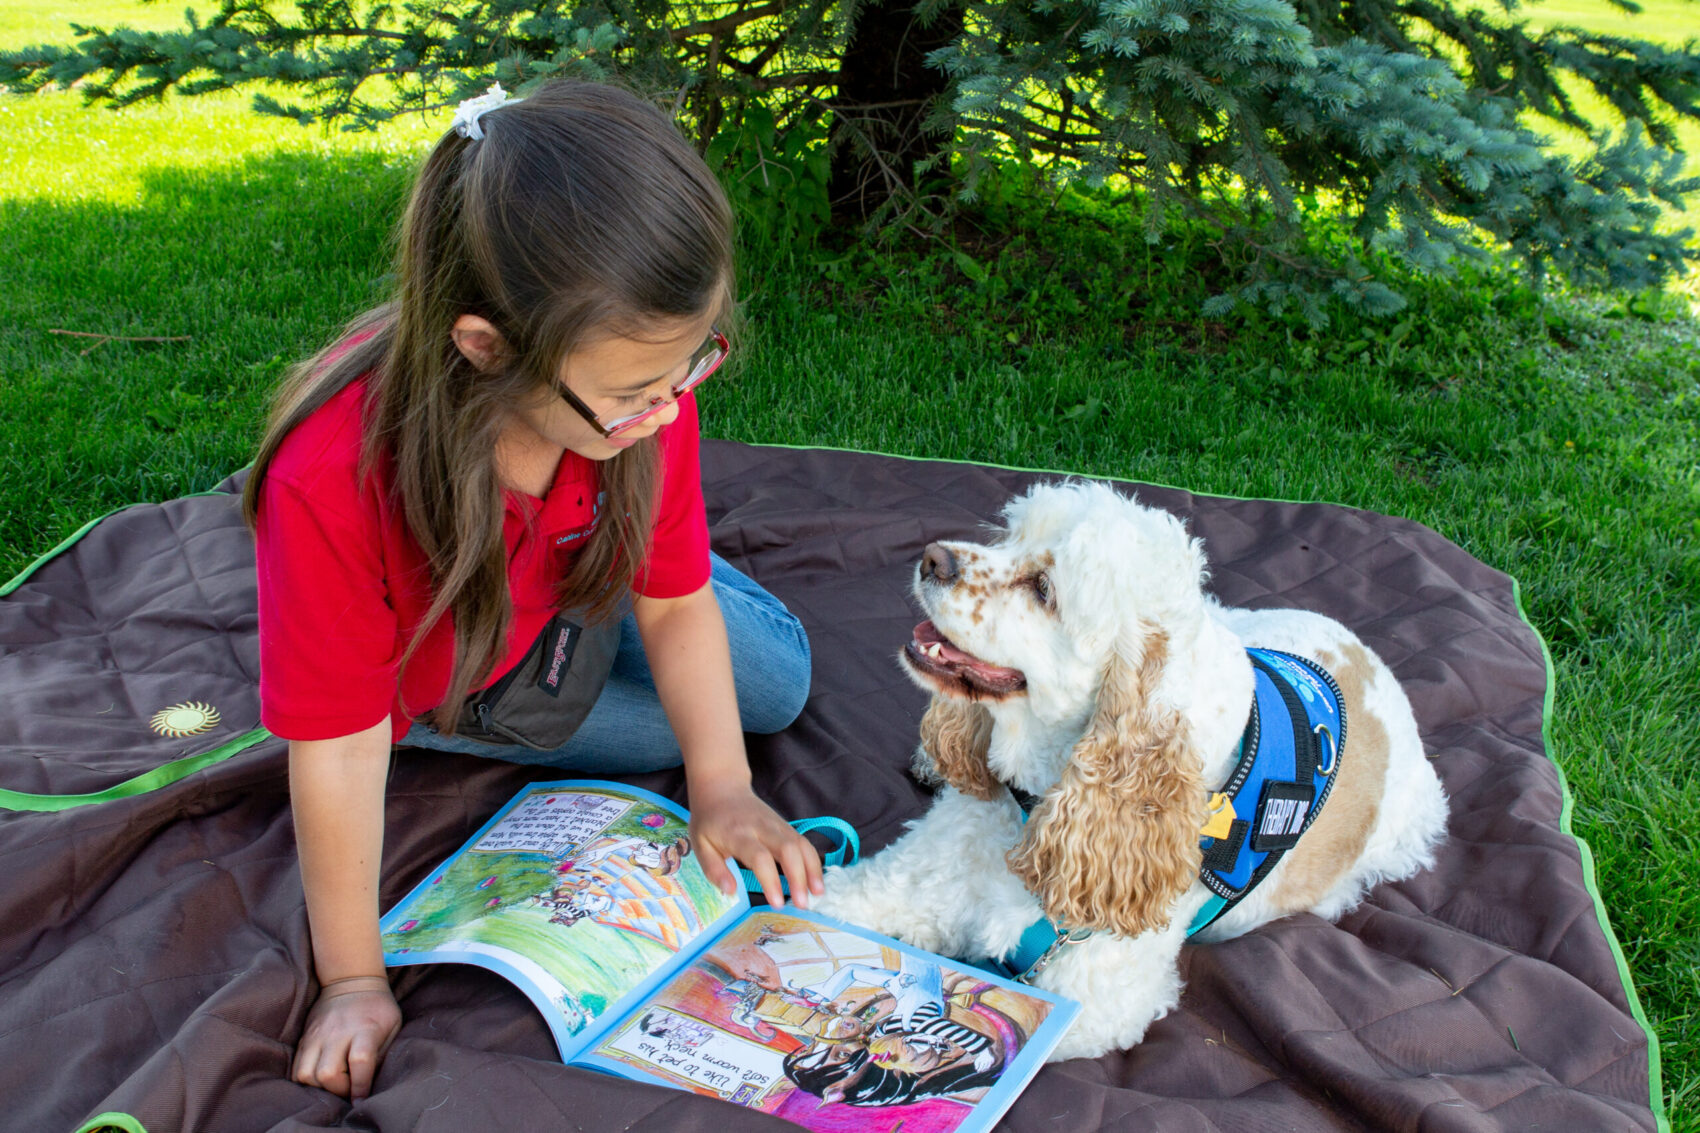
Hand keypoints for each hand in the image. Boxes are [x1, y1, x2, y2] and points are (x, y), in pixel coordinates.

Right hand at [292, 975, 401, 1100]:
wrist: (350, 980)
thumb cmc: (377, 1007)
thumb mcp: (393, 1025)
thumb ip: (382, 1054)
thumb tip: (370, 1084)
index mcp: (365, 1028)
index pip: (360, 1062)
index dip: (360, 1086)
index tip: (360, 1101)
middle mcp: (337, 1032)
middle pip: (328, 1073)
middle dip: (338, 1090)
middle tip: (349, 1086)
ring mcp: (317, 1035)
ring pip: (306, 1074)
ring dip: (320, 1086)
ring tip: (335, 1081)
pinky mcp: (304, 1038)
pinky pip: (296, 1068)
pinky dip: (307, 1079)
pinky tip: (321, 1076)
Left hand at [689, 783, 823, 909]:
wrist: (722, 788)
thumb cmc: (710, 820)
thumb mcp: (700, 845)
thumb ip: (714, 870)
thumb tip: (730, 892)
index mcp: (738, 835)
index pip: (760, 857)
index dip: (771, 881)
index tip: (776, 903)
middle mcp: (762, 828)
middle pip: (788, 849)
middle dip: (799, 877)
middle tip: (802, 904)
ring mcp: (777, 824)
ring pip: (801, 844)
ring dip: (812, 869)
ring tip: (818, 893)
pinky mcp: (785, 826)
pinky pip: (804, 843)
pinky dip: (813, 861)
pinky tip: (816, 881)